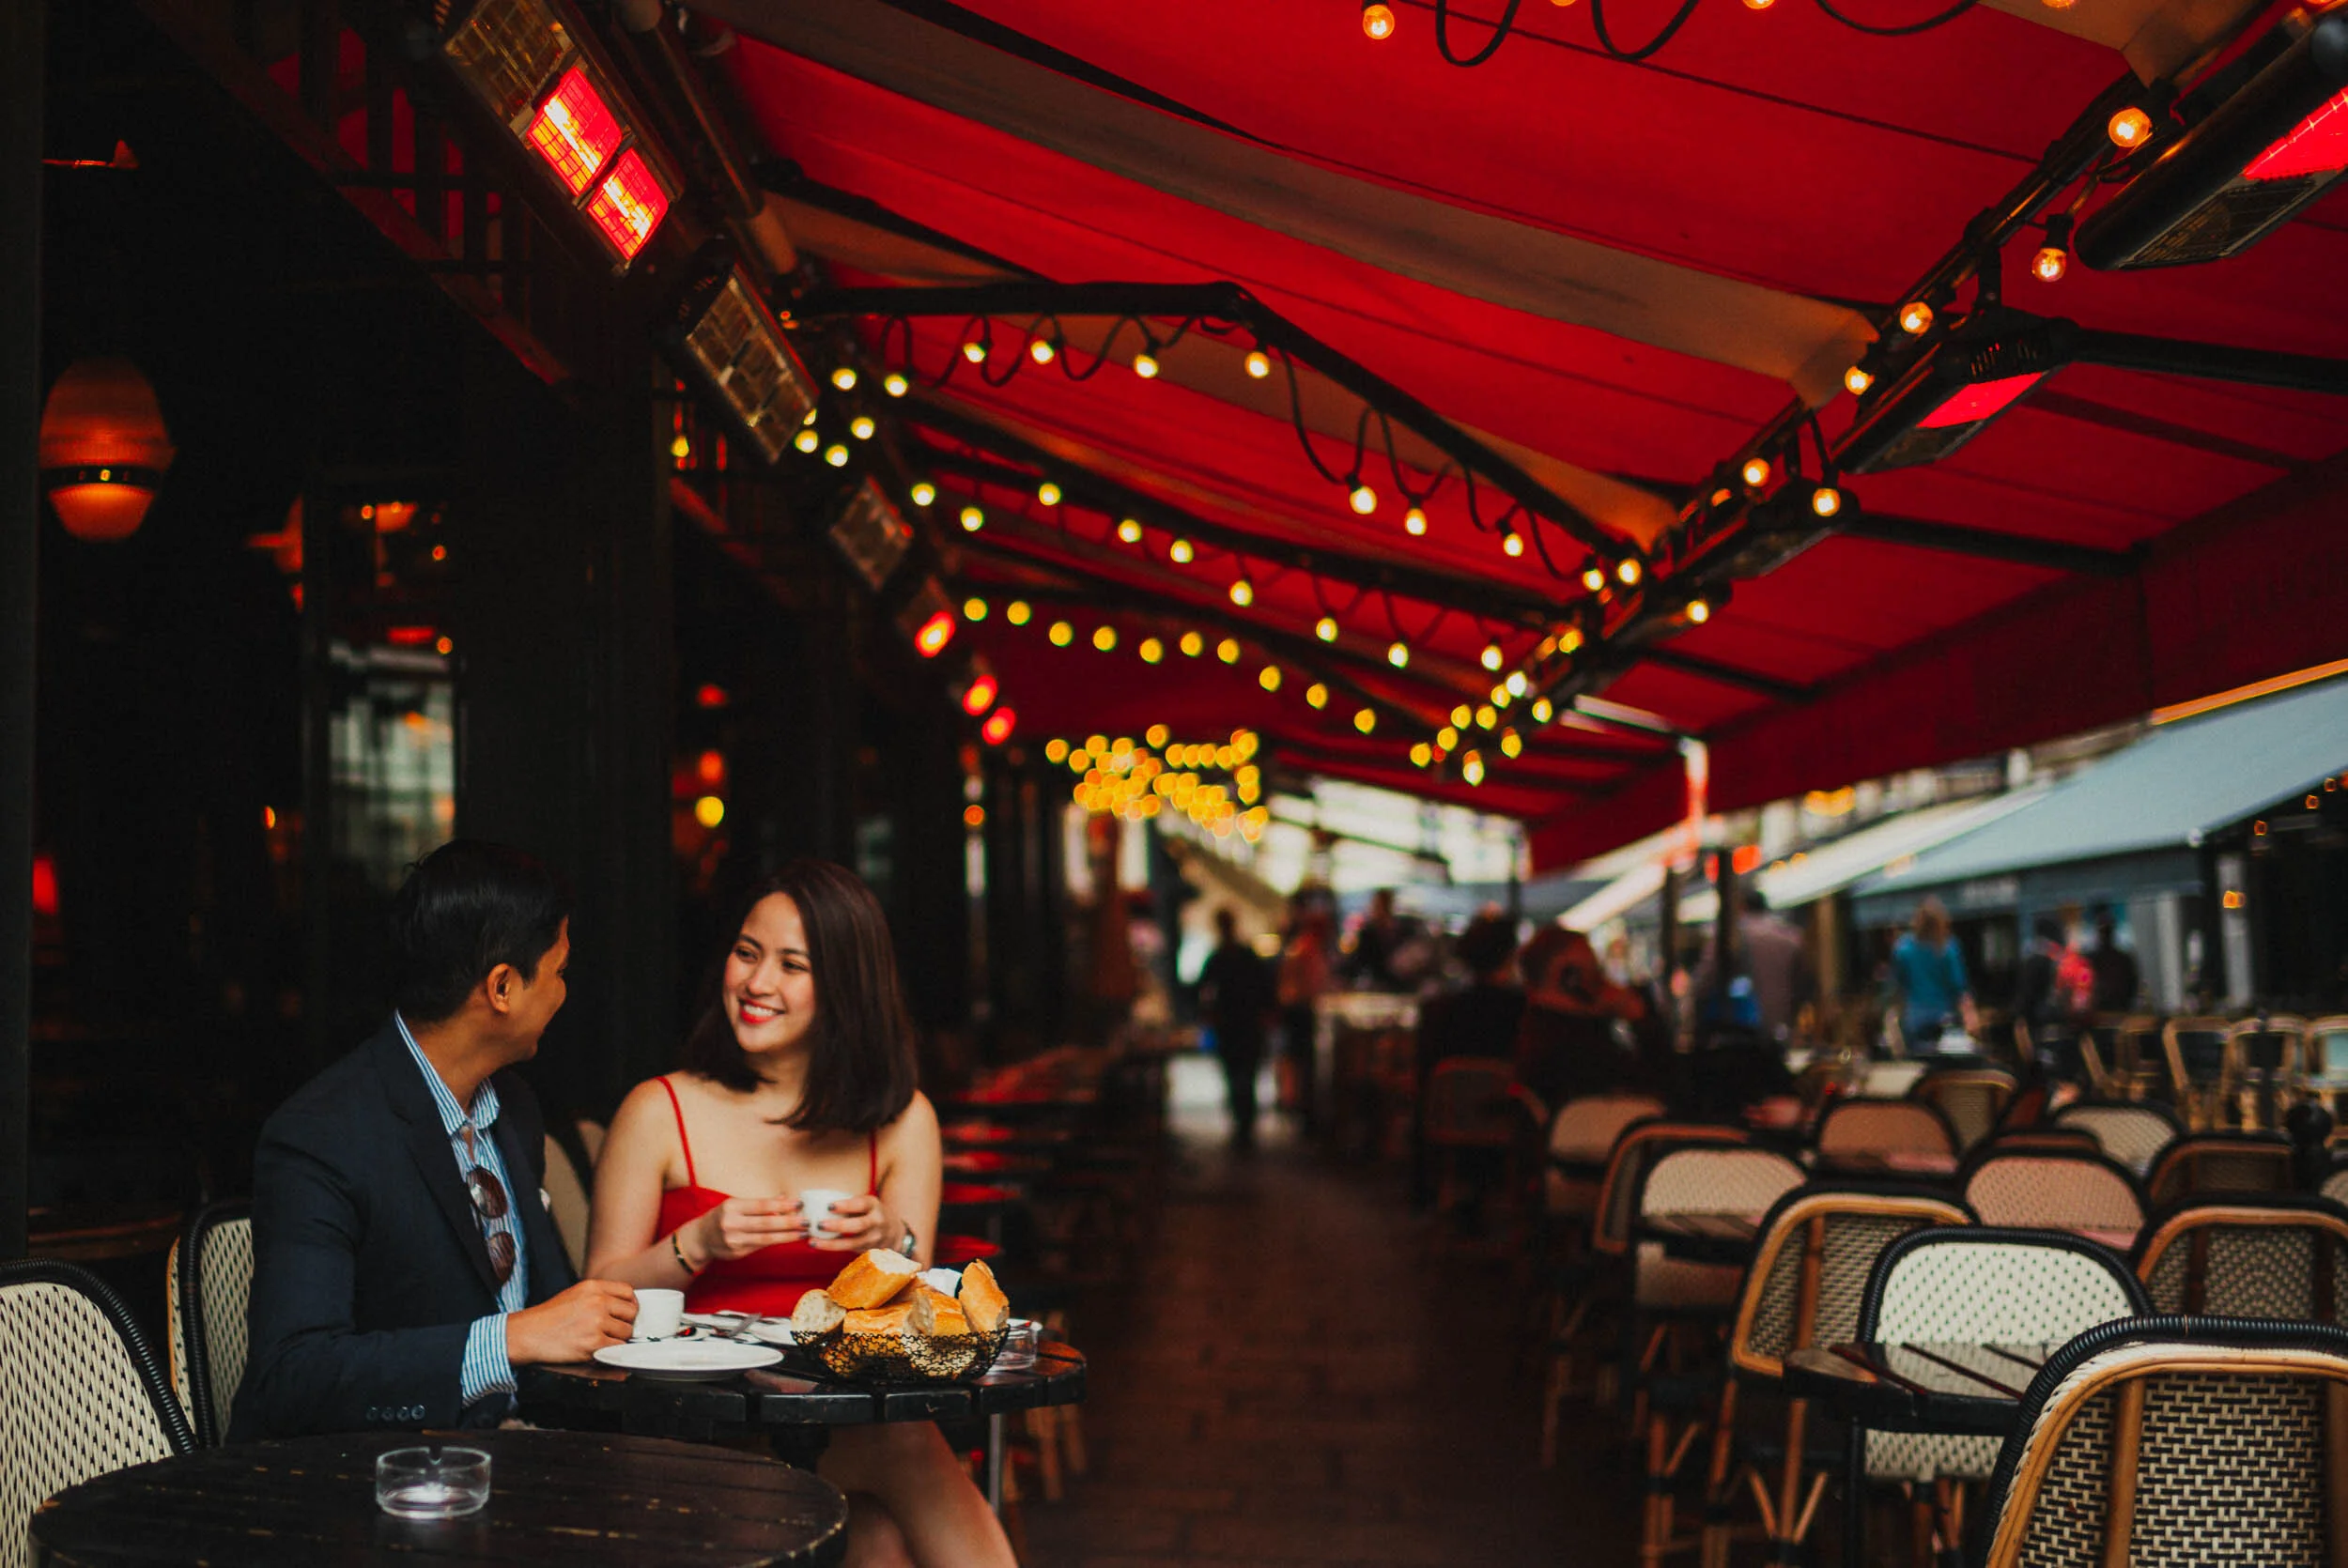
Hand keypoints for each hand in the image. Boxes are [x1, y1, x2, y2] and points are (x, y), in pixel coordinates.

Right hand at [506, 1279, 636, 1365]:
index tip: (622, 1316)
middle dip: (624, 1324)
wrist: (525, 1335)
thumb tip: (627, 1317)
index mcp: (593, 1287)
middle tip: (609, 1332)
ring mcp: (597, 1322)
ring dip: (617, 1341)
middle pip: (632, 1312)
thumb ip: (601, 1300)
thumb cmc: (547, 1319)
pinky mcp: (594, 1343)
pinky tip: (595, 1352)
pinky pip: (618, 1349)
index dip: (628, 1306)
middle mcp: (598, 1301)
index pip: (628, 1292)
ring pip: (627, 1332)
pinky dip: (611, 1354)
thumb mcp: (574, 1298)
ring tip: (598, 1342)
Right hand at [691, 1196, 805, 1263]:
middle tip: (807, 1220)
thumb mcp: (737, 1204)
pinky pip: (761, 1246)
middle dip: (789, 1222)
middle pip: (766, 1223)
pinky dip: (777, 1242)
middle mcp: (731, 1223)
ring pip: (766, 1238)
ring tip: (803, 1232)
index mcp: (731, 1206)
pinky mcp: (737, 1253)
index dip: (782, 1205)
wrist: (700, 1239)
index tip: (799, 1204)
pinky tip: (790, 1238)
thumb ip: (760, 1203)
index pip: (761, 1205)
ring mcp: (733, 1240)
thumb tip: (785, 1198)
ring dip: (787, 1236)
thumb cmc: (723, 1216)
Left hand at [808, 1193, 898, 1253]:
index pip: (860, 1204)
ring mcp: (873, 1239)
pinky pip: (848, 1250)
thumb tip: (818, 1203)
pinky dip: (832, 1248)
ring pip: (851, 1243)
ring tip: (813, 1242)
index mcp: (874, 1205)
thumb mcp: (866, 1204)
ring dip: (830, 1244)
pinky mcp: (868, 1250)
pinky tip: (819, 1245)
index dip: (845, 1206)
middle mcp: (876, 1222)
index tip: (829, 1206)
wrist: (894, 1233)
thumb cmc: (871, 1213)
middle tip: (819, 1224)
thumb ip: (850, 1204)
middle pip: (857, 1225)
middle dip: (837, 1226)